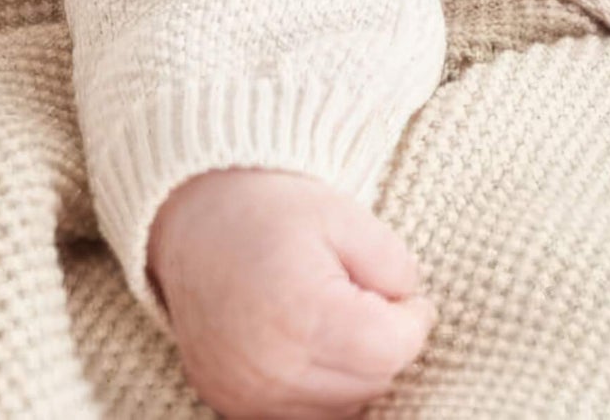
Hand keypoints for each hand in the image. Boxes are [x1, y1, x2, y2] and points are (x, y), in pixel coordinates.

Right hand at [146, 168, 436, 418]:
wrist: (195, 218)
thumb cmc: (272, 210)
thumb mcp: (344, 214)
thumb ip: (393, 263)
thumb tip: (412, 305)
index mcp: (302, 314)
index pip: (391, 350)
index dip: (414, 322)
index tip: (411, 298)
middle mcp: (270, 367)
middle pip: (370, 383)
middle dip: (386, 344)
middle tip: (374, 299)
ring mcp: (244, 394)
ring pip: (341, 408)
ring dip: (356, 371)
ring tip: (341, 316)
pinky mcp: (229, 403)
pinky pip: (300, 415)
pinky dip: (321, 387)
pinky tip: (314, 343)